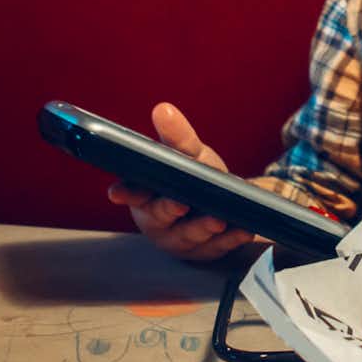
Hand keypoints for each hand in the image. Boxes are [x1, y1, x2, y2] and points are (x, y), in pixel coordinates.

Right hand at [104, 102, 262, 262]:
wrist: (222, 201)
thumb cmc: (194, 176)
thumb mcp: (188, 154)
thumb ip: (176, 136)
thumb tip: (163, 110)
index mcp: (146, 195)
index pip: (132, 194)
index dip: (125, 193)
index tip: (117, 193)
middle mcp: (158, 221)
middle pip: (160, 217)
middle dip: (168, 211)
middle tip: (179, 204)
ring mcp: (180, 239)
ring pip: (189, 236)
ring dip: (203, 228)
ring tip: (217, 220)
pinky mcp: (204, 252)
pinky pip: (218, 247)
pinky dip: (231, 239)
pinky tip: (243, 231)